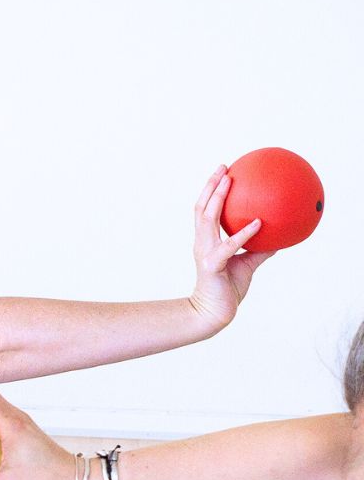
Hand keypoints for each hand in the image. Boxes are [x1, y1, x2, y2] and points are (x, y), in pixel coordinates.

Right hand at [189, 165, 275, 329]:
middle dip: (210, 186)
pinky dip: (243, 234)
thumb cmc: (227, 289)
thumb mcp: (247, 264)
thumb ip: (258, 248)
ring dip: (218, 198)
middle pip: (201, 208)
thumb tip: (278, 235)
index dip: (211, 192)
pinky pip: (229, 246)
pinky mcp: (211, 265)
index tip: (222, 174)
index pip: (205, 211)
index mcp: (206, 242)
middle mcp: (202, 243)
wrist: (213, 312)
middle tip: (223, 167)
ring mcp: (204, 252)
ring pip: (208, 219)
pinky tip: (258, 223)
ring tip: (229, 181)